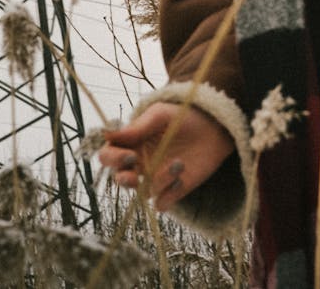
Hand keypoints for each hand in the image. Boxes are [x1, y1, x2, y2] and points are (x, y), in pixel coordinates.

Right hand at [98, 102, 233, 210]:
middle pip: (119, 179)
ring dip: (159, 181)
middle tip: (138, 170)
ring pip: (143, 192)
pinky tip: (181, 179)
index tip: (129, 154)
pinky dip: (168, 196)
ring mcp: (155, 179)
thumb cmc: (183, 116)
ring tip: (179, 163)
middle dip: (125, 178)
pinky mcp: (172, 191)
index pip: (108, 156)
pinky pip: (160, 203)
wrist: (214, 127)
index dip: (112, 158)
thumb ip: (136, 127)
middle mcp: (139, 164)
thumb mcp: (160, 115)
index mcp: (131, 144)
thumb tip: (106, 133)